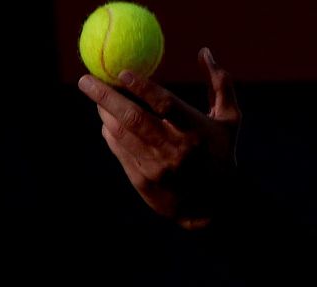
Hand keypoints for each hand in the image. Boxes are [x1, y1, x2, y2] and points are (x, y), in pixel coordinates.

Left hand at [78, 47, 240, 229]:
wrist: (215, 203)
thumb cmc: (221, 153)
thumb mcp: (229, 120)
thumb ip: (220, 84)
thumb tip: (204, 52)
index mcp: (195, 131)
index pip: (164, 104)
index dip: (141, 87)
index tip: (121, 71)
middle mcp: (174, 150)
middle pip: (133, 119)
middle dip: (105, 97)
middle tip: (87, 80)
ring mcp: (156, 168)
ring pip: (121, 134)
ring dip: (104, 113)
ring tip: (96, 97)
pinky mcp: (143, 181)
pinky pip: (119, 150)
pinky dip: (111, 133)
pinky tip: (109, 122)